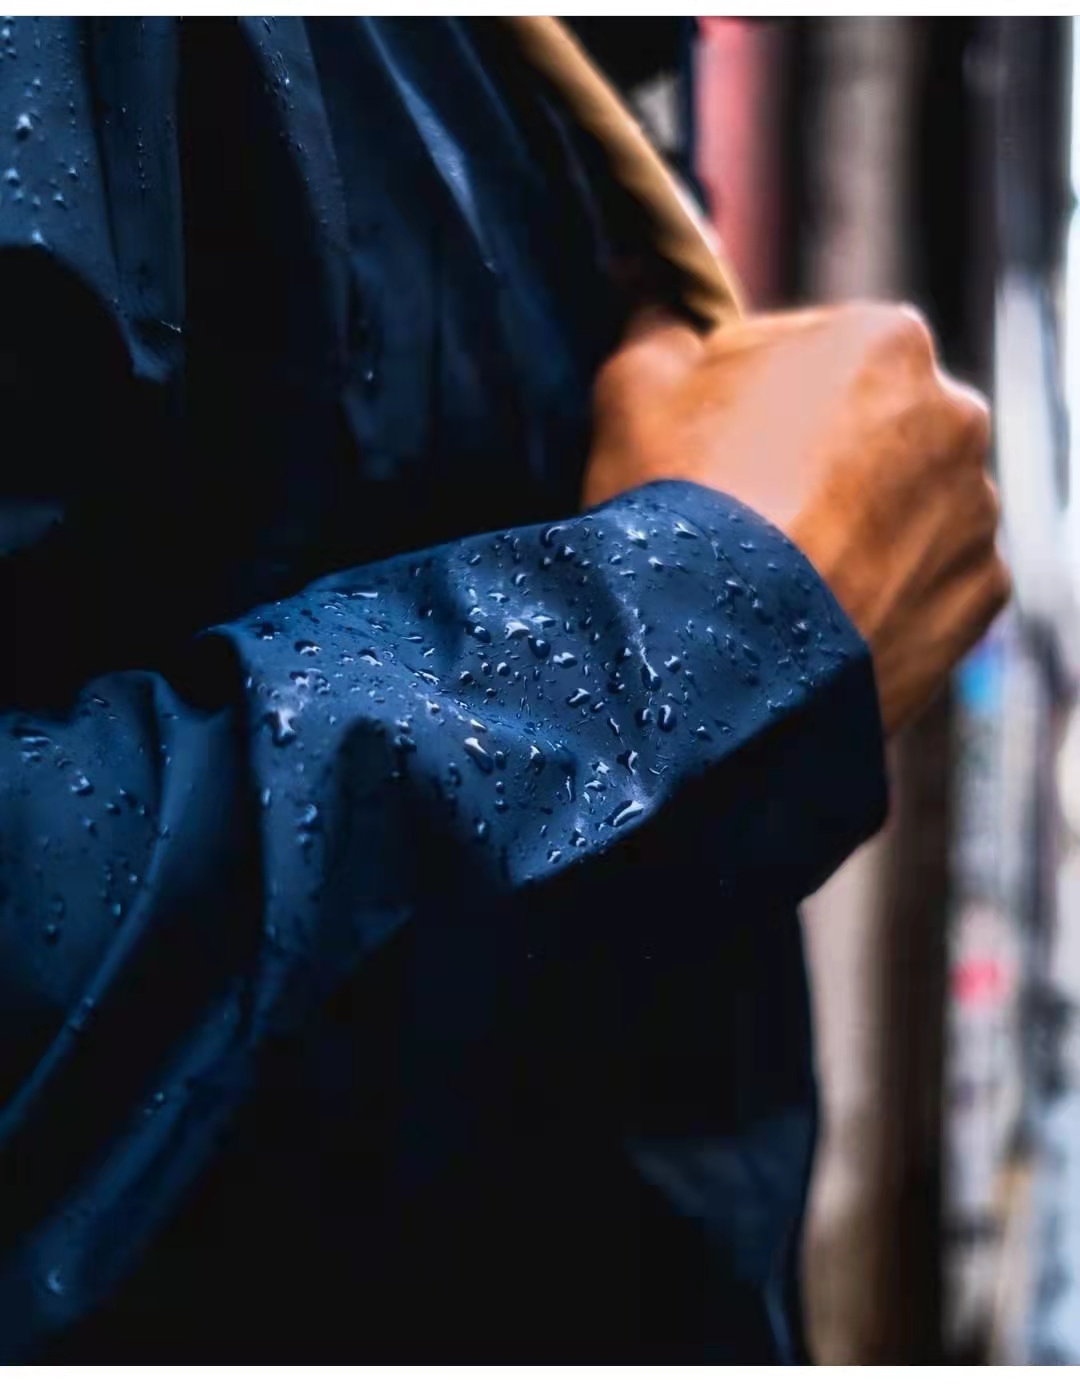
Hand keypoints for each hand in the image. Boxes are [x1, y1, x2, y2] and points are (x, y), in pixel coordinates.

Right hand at [583, 303, 1009, 734]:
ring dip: (856, 528)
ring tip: (780, 580)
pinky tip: (818, 619)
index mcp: (882, 340)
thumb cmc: (676, 508)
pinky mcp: (977, 599)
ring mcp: (974, 513)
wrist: (716, 661)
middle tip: (743, 520)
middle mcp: (954, 415)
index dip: (748, 401)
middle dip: (816, 461)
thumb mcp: (635, 390)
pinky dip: (882, 594)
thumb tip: (649, 291)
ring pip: (904, 507)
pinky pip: (926, 583)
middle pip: (869, 429)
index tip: (711, 452)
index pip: (810, 353)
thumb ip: (653, 324)